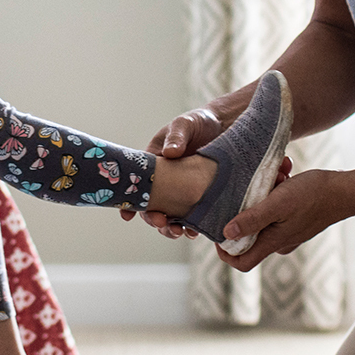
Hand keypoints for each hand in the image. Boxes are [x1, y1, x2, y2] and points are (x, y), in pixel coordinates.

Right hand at [121, 106, 229, 233]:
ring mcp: (183, 191)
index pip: (137, 186)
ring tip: (179, 232)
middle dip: (154, 219)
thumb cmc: (198, 122)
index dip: (130, 202)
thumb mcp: (184, 124)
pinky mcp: (201, 197)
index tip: (128, 215)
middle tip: (162, 223)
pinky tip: (197, 231)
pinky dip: (192, 226)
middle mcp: (166, 181)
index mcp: (154, 164)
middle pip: (154, 207)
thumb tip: (170, 153)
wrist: (225, 125)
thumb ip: (176, 137)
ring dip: (172, 227)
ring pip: (172, 216)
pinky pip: (193, 216)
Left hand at [215, 167, 350, 271]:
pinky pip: (276, 207)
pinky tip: (285, 172)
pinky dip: (277, 190)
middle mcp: (278, 241)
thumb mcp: (278, 203)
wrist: (347, 190)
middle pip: (248, 233)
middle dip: (246, 206)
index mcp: (273, 242)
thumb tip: (226, 232)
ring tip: (276, 174)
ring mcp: (288, 230)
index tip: (217, 229)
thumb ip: (253, 219)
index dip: (224, 251)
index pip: (241, 262)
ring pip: (263, 215)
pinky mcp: (295, 218)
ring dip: (264, 192)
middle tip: (252, 186)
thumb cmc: (315, 195)